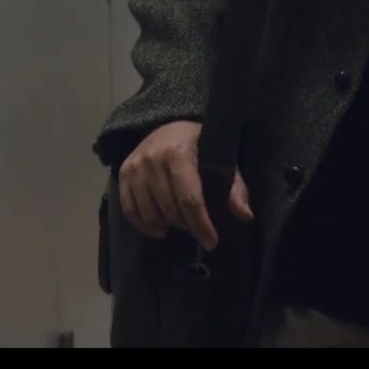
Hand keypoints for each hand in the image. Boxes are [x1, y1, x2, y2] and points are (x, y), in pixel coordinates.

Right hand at [116, 120, 252, 250]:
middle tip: (197, 230)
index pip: (190, 199)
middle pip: (169, 209)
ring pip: (149, 213)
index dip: (201, 224)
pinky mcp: (122, 173)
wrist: (170, 125)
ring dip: (167, 226)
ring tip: (181, 226)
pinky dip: (144, 226)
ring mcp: (134, 167)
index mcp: (179, 153)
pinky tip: (159, 230)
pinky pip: (129, 210)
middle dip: (187, 226)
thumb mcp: (223, 159)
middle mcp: (152, 159)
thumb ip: (235, 187)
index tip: (211, 242)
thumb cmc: (201, 145)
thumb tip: (245, 215)